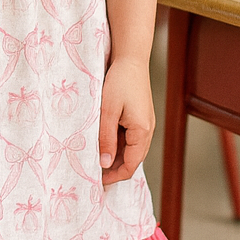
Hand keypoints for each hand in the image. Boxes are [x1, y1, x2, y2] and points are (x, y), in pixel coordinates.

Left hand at [98, 56, 154, 187]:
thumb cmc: (119, 81)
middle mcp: (147, 130)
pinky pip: (129, 138)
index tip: (96, 181)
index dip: (114, 176)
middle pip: (132, 160)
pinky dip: (117, 144)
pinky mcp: (140, 117)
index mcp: (142, 131)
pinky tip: (102, 142)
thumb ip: (106, 138)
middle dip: (113, 168)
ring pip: (130, 149)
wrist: (131, 58)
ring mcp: (145, 124)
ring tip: (94, 159)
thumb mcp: (108, 111)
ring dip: (114, 156)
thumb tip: (103, 164)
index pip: (130, 165)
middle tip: (92, 173)